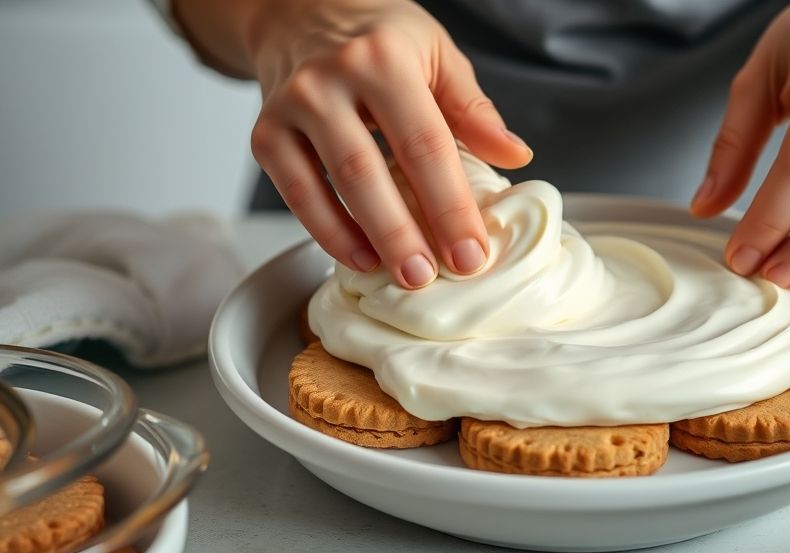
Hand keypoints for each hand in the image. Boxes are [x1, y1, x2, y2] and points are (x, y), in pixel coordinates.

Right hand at [179, 0, 531, 288]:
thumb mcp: (437, 55)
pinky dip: (327, 231)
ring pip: (331, 185)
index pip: (425, 144)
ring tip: (402, 276)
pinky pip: (295, 193)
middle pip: (370, 171)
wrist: (301, 11)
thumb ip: (473, 109)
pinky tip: (359, 256)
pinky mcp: (265, 133)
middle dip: (404, 234)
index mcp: (384, 58)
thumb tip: (515, 156)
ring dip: (368, 239)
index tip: (472, 254)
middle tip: (431, 278)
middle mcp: (330, 79)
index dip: (450, 206)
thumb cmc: (380, 39)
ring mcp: (292, 106)